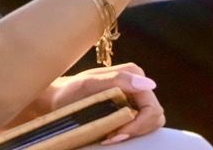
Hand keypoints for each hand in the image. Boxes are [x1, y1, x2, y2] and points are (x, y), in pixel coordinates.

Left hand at [45, 63, 163, 143]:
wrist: (57, 100)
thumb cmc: (70, 91)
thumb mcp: (88, 83)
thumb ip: (118, 79)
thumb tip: (149, 84)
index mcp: (134, 74)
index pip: (152, 107)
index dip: (138, 125)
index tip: (117, 134)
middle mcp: (138, 85)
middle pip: (155, 116)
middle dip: (136, 130)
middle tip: (111, 137)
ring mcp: (135, 98)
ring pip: (151, 123)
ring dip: (133, 133)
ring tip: (110, 136)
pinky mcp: (130, 110)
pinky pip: (140, 126)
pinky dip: (128, 134)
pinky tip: (110, 135)